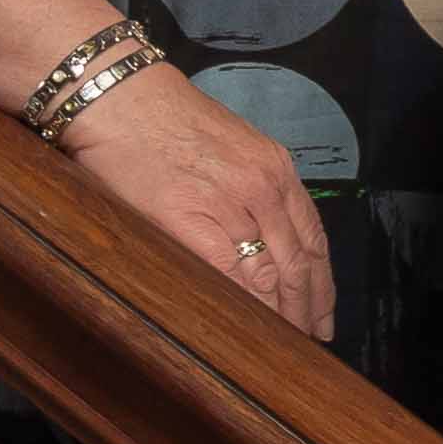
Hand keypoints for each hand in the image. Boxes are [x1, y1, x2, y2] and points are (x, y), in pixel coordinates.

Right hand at [56, 63, 333, 340]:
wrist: (119, 97)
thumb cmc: (163, 119)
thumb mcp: (229, 146)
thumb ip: (252, 190)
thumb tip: (263, 241)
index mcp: (275, 168)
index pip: (312, 237)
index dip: (321, 282)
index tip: (323, 313)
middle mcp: (265, 186)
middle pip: (300, 263)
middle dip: (307, 309)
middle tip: (309, 341)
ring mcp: (232, 204)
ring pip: (271, 275)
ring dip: (281, 316)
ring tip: (283, 346)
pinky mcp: (194, 222)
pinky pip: (231, 277)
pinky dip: (245, 309)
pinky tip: (249, 331)